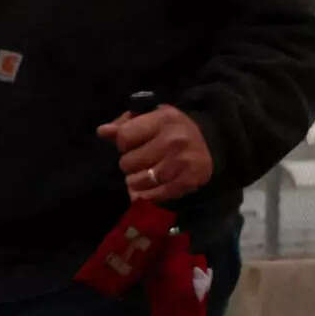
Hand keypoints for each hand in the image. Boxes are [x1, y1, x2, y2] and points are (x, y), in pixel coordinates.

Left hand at [99, 103, 216, 204]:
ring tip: (146, 174)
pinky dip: (147, 196)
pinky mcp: (187, 182)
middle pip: (127, 163)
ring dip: (136, 181)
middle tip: (143, 160)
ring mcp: (182, 162)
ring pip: (137, 182)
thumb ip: (125, 124)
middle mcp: (174, 140)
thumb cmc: (172, 130)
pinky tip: (150, 189)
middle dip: (131, 164)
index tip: (134, 144)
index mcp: (164, 119)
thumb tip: (102, 132)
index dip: (124, 143)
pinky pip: (152, 196)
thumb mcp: (151, 119)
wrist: (212, 142)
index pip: (123, 137)